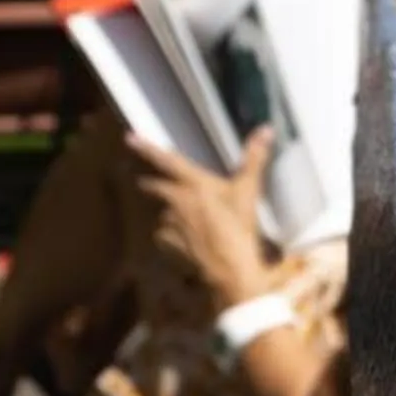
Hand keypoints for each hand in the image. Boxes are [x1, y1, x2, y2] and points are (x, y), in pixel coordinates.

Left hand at [127, 127, 274, 308]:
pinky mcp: (169, 244)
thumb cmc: (239, 226)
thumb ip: (254, 159)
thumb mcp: (249, 190)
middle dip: (151, 184)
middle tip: (145, 182)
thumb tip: (266, 128)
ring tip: (182, 218)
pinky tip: (184, 240)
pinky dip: (172, 235)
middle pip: (157, 188)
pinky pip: (166, 235)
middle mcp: (177, 201)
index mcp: (194, 184)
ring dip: (170, 213)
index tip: (129, 138)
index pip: (168, 160)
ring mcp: (171, 224)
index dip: (148, 148)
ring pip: (165, 213)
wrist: (228, 267)